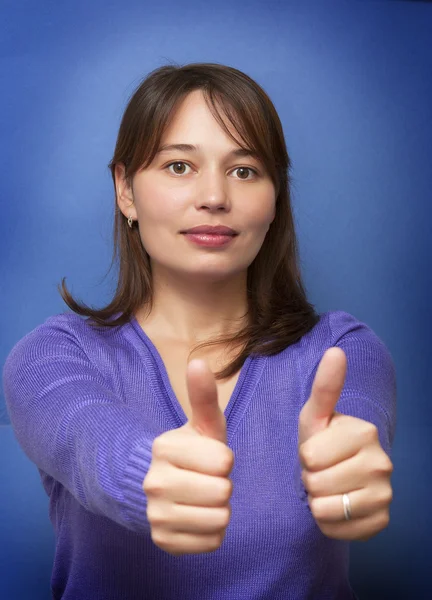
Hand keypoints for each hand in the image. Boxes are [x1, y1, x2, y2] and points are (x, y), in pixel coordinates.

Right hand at [143, 359, 233, 555]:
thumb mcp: (201, 424)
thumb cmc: (193, 451)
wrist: (162, 486)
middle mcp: (154, 482)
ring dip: (220, 511)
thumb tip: (198, 360)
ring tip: (205, 499)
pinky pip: (212, 543)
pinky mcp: (162, 542)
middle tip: (208, 480)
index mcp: (164, 447)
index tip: (211, 459)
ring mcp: (155, 515)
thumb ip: (203, 396)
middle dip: (223, 486)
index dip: (225, 461)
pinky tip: (198, 517)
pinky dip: (212, 533)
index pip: (224, 461)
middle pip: (223, 493)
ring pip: (219, 520)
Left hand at [298, 347, 393, 541]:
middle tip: (322, 470)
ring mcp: (385, 494)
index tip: (316, 450)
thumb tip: (335, 351)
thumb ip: (325, 385)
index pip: (310, 456)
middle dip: (310, 478)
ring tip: (328, 486)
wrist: (337, 473)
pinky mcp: (380, 521)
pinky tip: (336, 505)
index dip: (305, 456)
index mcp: (365, 432)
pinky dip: (328, 521)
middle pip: (316, 483)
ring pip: (325, 508)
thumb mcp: (315, 415)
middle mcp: (382, 463)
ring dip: (317, 500)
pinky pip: (336, 529)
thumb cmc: (322, 441)